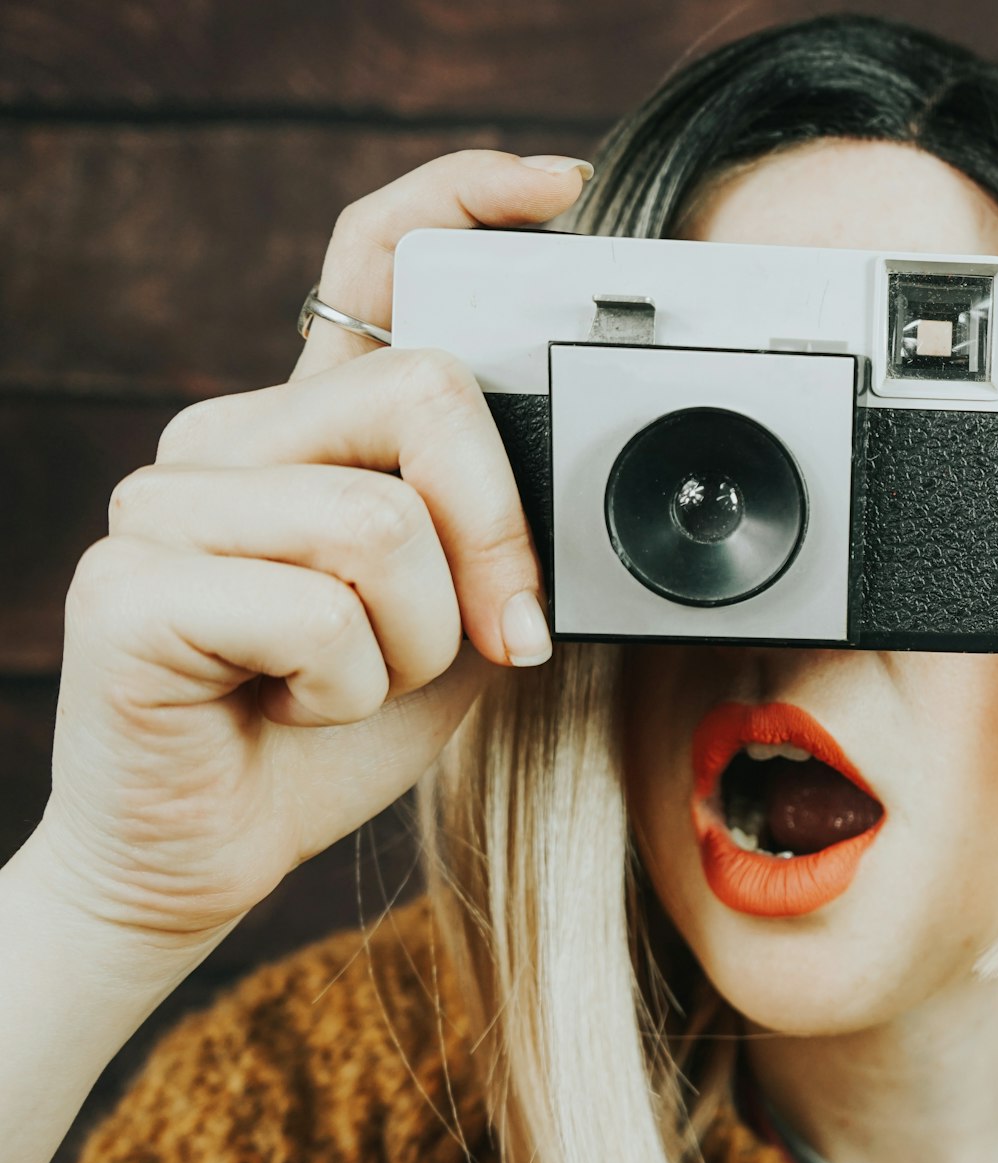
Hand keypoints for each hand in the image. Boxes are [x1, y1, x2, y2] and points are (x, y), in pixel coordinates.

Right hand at [34, 149, 593, 946]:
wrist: (217, 849)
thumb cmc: (339, 727)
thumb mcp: (461, 617)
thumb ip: (498, 534)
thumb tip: (582, 474)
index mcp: (314, 428)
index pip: (371, 259)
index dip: (463, 199)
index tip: (561, 190)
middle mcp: (232, 437)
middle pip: (426, 394)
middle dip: (496, 539)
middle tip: (491, 636)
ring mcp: (165, 502)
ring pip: (383, 522)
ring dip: (418, 643)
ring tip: (355, 683)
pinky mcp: (127, 586)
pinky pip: (317, 612)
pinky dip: (349, 690)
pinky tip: (294, 707)